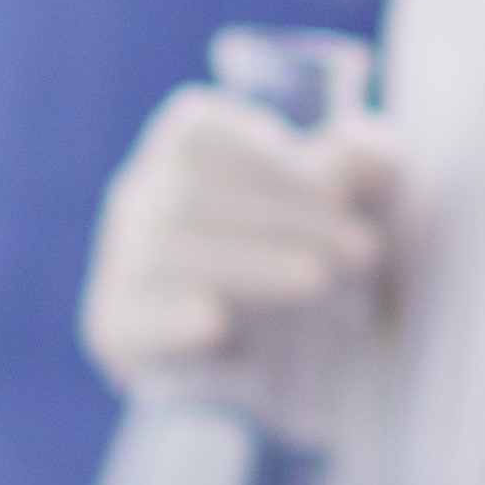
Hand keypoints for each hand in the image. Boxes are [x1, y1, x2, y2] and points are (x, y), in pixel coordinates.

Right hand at [80, 83, 397, 387]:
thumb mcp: (331, 198)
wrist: (264, 347)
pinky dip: (172, 318)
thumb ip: (352, 166)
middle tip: (361, 251)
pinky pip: (132, 316)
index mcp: (188, 141)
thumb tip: (369, 154)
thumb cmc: (300, 242)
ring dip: (251, 263)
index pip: (209, 138)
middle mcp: (141, 192)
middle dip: (285, 220)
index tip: (348, 200)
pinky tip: (215, 321)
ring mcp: (122, 258)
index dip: (279, 170)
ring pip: (166, 250)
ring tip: (319, 280)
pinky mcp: (116, 322)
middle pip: (193, 193)